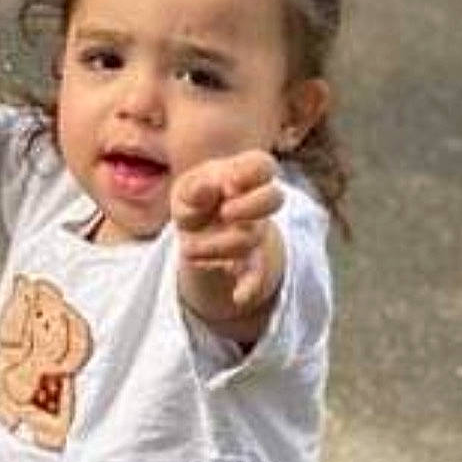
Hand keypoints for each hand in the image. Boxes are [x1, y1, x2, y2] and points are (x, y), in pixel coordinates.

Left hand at [171, 149, 283, 311]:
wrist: (196, 228)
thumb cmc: (194, 199)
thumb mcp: (186, 188)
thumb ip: (196, 186)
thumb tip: (210, 187)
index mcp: (241, 176)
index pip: (264, 165)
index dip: (251, 172)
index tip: (227, 183)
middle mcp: (254, 203)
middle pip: (274, 198)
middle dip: (251, 205)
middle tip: (225, 212)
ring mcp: (254, 231)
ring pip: (250, 237)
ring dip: (217, 245)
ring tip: (187, 249)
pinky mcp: (248, 260)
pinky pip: (257, 274)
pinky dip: (250, 286)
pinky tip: (239, 296)